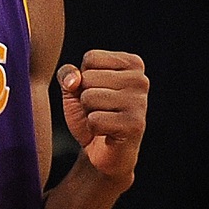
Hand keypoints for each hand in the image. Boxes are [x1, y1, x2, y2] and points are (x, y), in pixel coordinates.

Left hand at [57, 50, 148, 186]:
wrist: (102, 150)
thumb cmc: (91, 113)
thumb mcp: (74, 87)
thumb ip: (68, 73)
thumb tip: (74, 80)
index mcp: (132, 63)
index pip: (91, 58)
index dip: (83, 77)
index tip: (97, 91)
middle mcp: (140, 79)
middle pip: (88, 77)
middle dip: (85, 96)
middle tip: (100, 109)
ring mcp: (139, 102)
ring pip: (89, 97)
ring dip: (88, 113)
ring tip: (103, 118)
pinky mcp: (134, 124)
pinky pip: (94, 119)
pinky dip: (93, 128)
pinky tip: (106, 131)